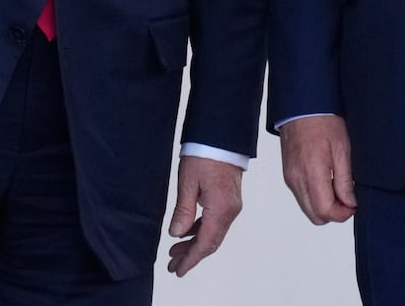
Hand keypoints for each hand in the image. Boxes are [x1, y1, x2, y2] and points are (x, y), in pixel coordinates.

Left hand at [165, 156, 242, 276]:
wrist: (221, 135)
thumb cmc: (205, 153)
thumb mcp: (188, 182)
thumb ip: (183, 211)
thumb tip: (176, 234)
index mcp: (220, 209)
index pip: (204, 243)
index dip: (190, 259)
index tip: (178, 270)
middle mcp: (230, 211)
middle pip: (210, 242)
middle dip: (191, 255)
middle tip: (173, 264)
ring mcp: (232, 206)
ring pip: (213, 233)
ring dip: (195, 243)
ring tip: (175, 250)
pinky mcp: (229, 199)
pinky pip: (215, 222)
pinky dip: (201, 230)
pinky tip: (187, 232)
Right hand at [279, 114, 356, 223]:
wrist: (301, 105)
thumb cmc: (322, 121)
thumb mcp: (342, 149)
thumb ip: (344, 181)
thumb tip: (350, 203)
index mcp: (311, 173)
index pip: (325, 211)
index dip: (343, 214)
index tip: (353, 205)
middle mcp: (296, 179)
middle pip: (315, 216)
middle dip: (334, 213)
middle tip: (347, 198)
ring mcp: (290, 178)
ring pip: (307, 208)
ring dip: (324, 206)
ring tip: (337, 187)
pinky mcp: (288, 174)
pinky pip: (301, 196)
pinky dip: (315, 197)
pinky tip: (326, 181)